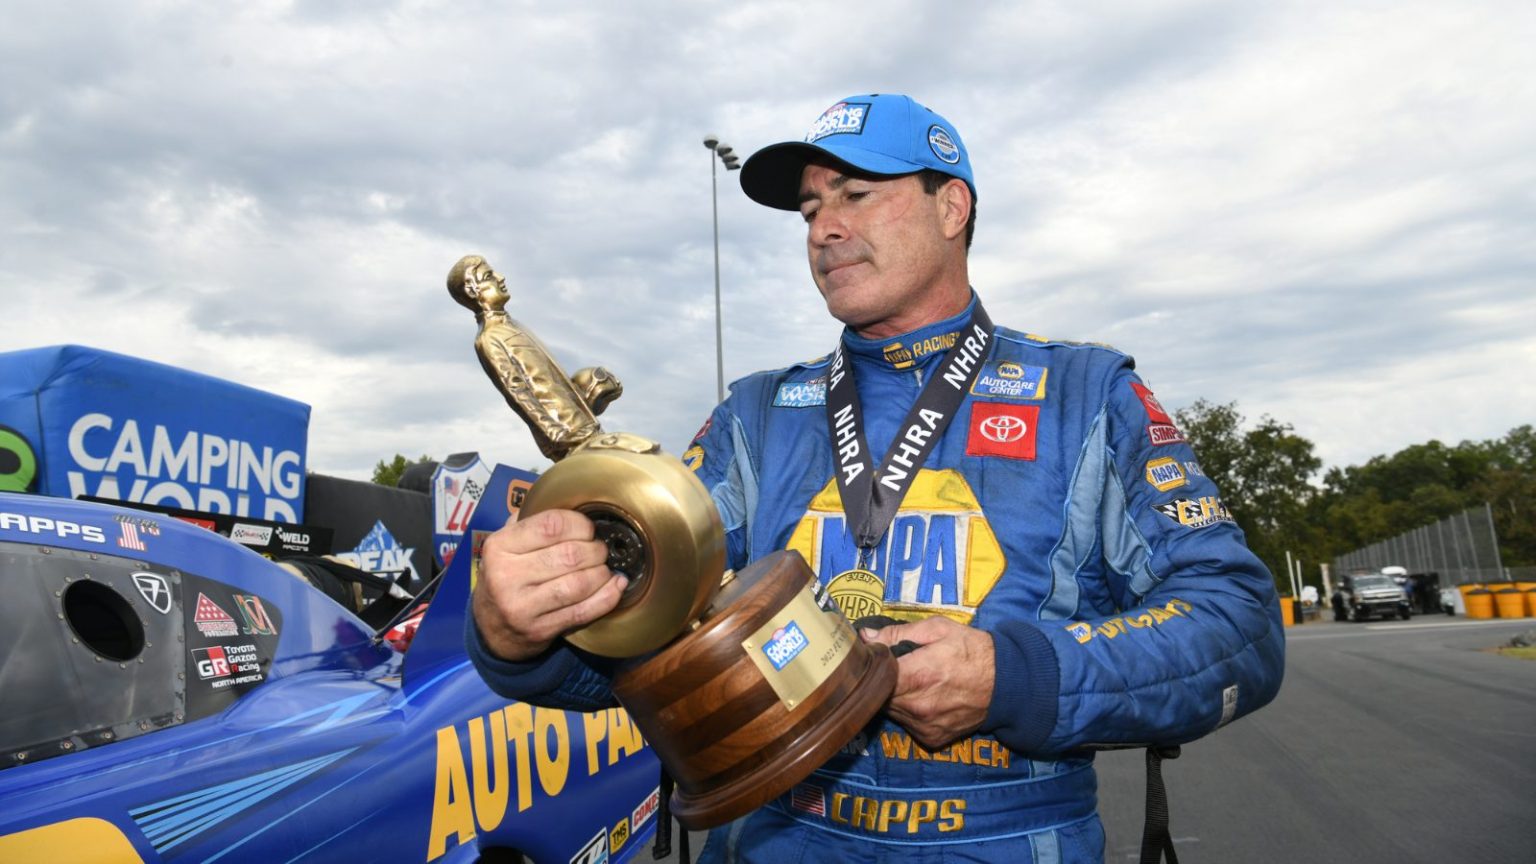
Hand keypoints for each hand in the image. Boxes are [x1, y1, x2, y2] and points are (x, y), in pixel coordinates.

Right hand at [471, 509, 627, 661]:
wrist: (490, 628)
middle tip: (600, 550)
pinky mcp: (539, 630)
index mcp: (499, 546)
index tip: (587, 529)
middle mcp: (506, 576)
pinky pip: (583, 611)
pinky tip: (616, 586)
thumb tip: (568, 501)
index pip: (551, 525)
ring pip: (579, 583)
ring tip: (604, 569)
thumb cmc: (506, 577)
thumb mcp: (505, 545)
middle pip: (570, 555)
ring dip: (602, 573)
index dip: (580, 524)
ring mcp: (522, 606)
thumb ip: (529, 522)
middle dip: (596, 550)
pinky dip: (607, 597)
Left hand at [861, 616, 994, 749]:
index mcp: (916, 676)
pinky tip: (927, 699)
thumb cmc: (972, 650)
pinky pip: (907, 724)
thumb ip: (896, 633)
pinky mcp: (931, 738)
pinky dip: (910, 712)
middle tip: (900, 668)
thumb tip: (865, 637)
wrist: (1007, 683)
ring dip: (896, 698)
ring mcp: (924, 726)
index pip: (872, 677)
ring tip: (917, 682)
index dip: (870, 667)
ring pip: (891, 712)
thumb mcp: (937, 629)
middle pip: (878, 696)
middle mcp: (917, 706)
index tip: (874, 658)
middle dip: (883, 682)